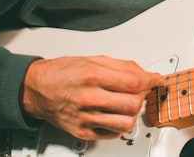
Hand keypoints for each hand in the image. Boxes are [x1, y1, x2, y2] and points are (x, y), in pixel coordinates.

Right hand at [21, 55, 163, 139]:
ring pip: (126, 123)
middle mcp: (89, 98)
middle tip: (141, 91)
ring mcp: (85, 118)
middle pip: (133, 104)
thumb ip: (120, 66)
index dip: (151, 81)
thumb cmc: (61, 73)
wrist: (35, 89)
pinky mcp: (82, 133)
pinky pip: (112, 134)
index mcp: (92, 76)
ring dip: (132, 113)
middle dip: (143, 97)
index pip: (133, 82)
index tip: (157, 80)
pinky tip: (114, 114)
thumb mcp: (92, 59)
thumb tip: (143, 73)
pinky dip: (119, 124)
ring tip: (127, 104)